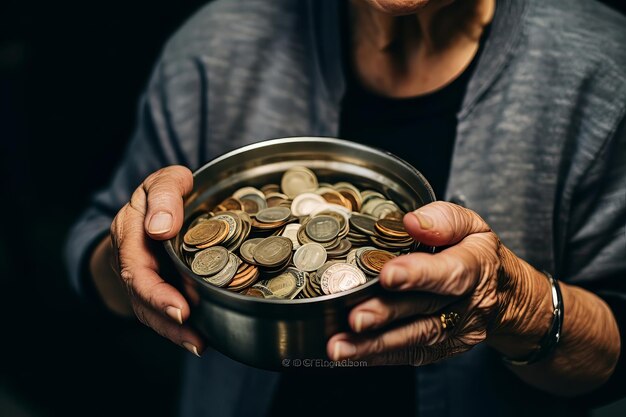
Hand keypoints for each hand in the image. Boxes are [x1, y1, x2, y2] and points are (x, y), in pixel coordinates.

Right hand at [109, 165, 204, 355]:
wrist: (159, 202)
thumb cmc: (166, 191)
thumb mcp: (166, 180)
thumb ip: (165, 195)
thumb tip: (160, 228)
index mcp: (130, 233)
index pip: (137, 270)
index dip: (157, 294)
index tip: (181, 309)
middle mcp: (132, 260)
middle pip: (143, 298)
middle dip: (167, 320)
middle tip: (194, 338)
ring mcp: (143, 276)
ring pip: (151, 310)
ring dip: (174, 331)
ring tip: (199, 344)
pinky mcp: (157, 286)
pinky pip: (162, 309)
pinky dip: (179, 327)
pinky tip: (201, 339)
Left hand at [327, 201, 550, 365]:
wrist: (506, 297)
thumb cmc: (477, 254)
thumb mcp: (472, 226)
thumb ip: (444, 220)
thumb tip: (411, 222)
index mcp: (476, 266)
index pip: (450, 272)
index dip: (419, 274)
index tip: (388, 275)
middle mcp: (468, 304)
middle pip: (425, 311)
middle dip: (387, 315)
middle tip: (355, 318)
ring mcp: (457, 332)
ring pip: (415, 339)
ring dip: (374, 345)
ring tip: (340, 347)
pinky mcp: (444, 350)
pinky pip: (411, 355)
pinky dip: (380, 357)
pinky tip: (352, 355)